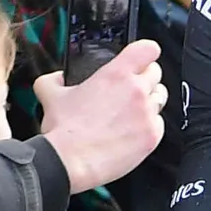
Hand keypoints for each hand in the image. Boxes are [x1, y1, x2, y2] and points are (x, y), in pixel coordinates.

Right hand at [34, 43, 168, 189]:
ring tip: (133, 111)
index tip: (141, 58)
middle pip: (156, 73)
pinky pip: (160, 124)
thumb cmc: (64, 131)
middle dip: (145, 78)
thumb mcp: (50, 95)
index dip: (145, 52)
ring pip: (160, 98)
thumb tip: (57, 78)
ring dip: (149, 100)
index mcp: (115, 74)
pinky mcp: (152, 136)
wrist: (70, 161)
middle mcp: (136, 91)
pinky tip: (133, 131)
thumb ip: (54, 79)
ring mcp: (146, 114)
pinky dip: (149, 125)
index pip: (147, 49)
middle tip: (131, 88)